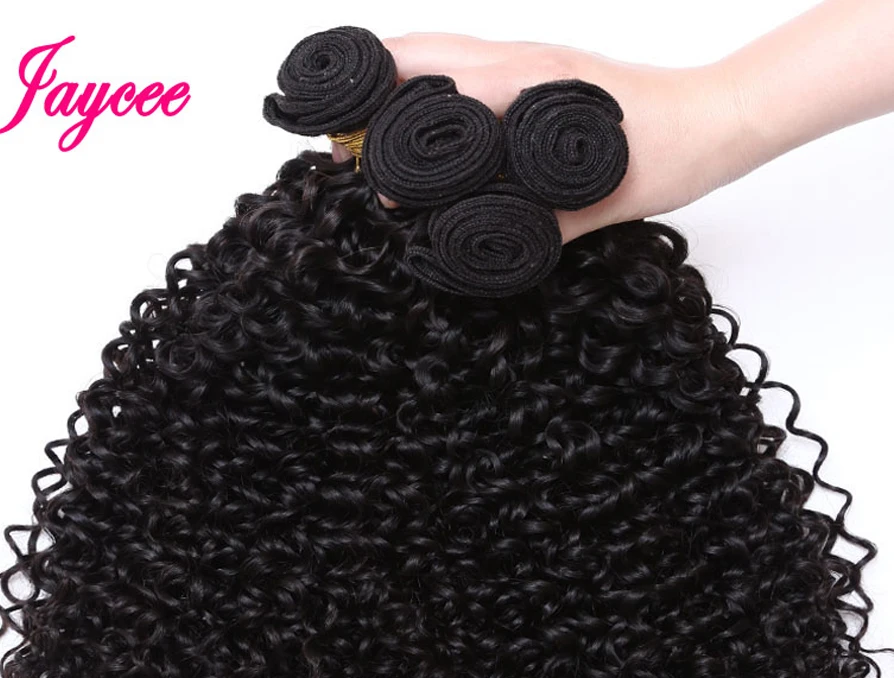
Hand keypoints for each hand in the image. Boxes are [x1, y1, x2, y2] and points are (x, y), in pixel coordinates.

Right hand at [333, 33, 750, 243]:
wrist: (720, 117)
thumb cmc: (669, 153)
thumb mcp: (595, 201)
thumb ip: (531, 221)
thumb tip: (466, 240)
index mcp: (527, 87)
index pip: (428, 90)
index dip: (378, 124)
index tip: (353, 163)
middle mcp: (521, 60)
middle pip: (417, 51)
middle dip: (368, 88)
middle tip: (344, 141)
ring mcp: (531, 57)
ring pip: (440, 51)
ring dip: (396, 82)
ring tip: (370, 132)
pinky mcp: (542, 67)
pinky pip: (468, 64)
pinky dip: (432, 85)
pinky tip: (428, 126)